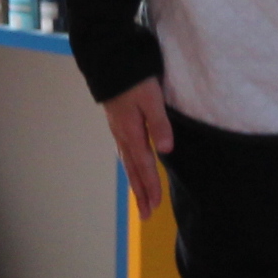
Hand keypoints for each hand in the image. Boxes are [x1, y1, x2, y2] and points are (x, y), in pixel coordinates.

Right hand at [104, 79, 173, 220]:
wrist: (111, 63)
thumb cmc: (134, 79)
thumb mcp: (152, 99)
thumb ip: (160, 124)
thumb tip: (166, 151)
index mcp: (132, 133)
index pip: (144, 165)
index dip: (150, 186)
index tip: (155, 205)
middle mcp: (123, 136)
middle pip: (133, 170)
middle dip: (140, 192)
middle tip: (146, 214)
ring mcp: (118, 131)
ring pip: (127, 163)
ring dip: (135, 183)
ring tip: (140, 200)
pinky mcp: (118, 125)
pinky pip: (124, 153)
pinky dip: (130, 167)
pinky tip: (133, 169)